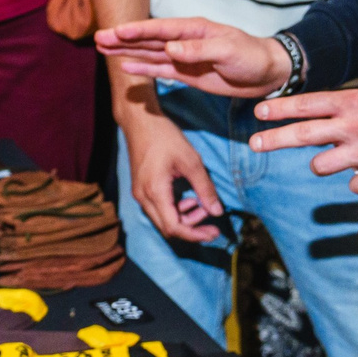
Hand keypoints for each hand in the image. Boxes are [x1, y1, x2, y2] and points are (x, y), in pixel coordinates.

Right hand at [97, 17, 289, 98]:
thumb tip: (170, 49)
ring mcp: (184, 58)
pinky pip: (161, 71)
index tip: (116, 31)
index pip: (160, 29)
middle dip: (124, 39)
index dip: (137, 30)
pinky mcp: (187, 74)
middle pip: (148, 39)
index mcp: (194, 30)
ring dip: (128, 52)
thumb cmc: (252, 56)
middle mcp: (184, 41)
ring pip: (150, 54)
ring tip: (103, 49)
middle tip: (98, 38)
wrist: (267, 72)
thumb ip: (199, 50)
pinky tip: (126, 67)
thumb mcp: (228, 51)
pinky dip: (143, 70)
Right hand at [121, 100, 223, 243]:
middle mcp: (144, 198)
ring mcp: (140, 194)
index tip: (215, 233)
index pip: (174, 227)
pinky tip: (188, 198)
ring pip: (163, 220)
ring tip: (201, 204)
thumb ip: (205, 188)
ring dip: (184, 218)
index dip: (195, 235)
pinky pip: (158, 209)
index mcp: (155, 192)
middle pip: (168, 228)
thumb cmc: (165, 137)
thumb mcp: (191, 161)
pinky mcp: (141, 189)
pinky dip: (175, 209)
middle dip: (192, 228)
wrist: (140, 121)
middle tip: (212, 222)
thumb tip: (217, 212)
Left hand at [249, 88, 357, 192]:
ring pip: (320, 166)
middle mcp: (354, 127)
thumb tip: (315, 123)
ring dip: (326, 164)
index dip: (280, 109)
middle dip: (273, 139)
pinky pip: (352, 184)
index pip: (307, 104)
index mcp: (354, 103)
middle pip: (303, 135)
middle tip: (253, 143)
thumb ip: (344, 110)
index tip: (259, 112)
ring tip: (348, 156)